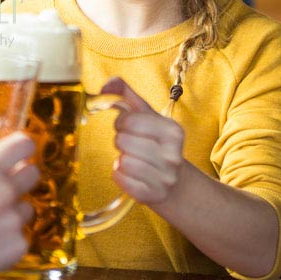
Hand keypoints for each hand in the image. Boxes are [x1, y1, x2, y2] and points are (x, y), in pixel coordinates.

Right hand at [0, 133, 37, 279]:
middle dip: (22, 177)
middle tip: (3, 186)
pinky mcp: (18, 247)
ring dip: (14, 210)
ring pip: (27, 207)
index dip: (21, 147)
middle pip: (33, 174)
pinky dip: (8, 239)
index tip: (15, 153)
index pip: (23, 145)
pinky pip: (21, 237)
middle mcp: (5, 192)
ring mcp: (14, 221)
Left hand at [101, 77, 185, 206]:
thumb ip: (125, 94)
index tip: (128, 127)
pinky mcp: (152, 196)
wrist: (174, 183)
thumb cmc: (155, 143)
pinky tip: (132, 175)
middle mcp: (173, 155)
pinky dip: (120, 176)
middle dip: (121, 141)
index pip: (129, 120)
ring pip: (122, 161)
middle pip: (123, 141)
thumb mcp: (146, 116)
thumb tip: (106, 84)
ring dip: (121, 160)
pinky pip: (120, 179)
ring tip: (134, 160)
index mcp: (173, 131)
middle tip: (132, 145)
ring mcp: (165, 178)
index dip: (121, 122)